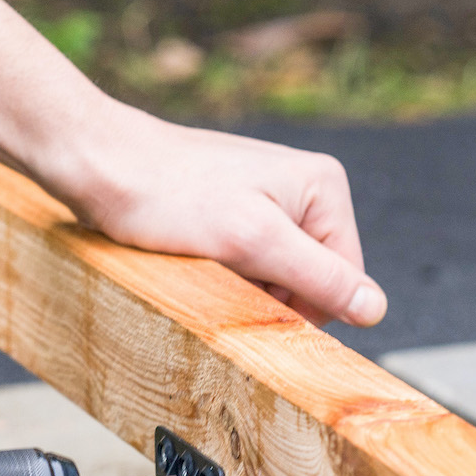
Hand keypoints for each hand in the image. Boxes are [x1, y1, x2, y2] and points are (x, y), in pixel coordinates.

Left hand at [44, 102, 387, 328]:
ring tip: (204, 260)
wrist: (100, 165)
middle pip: (311, 279)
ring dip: (242, 285)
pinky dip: (224, 272)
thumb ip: (319, 277)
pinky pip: (248, 263)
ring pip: (276, 276)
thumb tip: (376, 310)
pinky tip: (195, 255)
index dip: (299, 304)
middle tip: (222, 271)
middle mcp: (304, 189)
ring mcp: (269, 199)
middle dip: (269, 292)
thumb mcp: (251, 243)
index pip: (344, 280)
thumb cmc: (166, 196)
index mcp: (324, 187)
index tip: (248, 291)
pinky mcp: (236, 211)